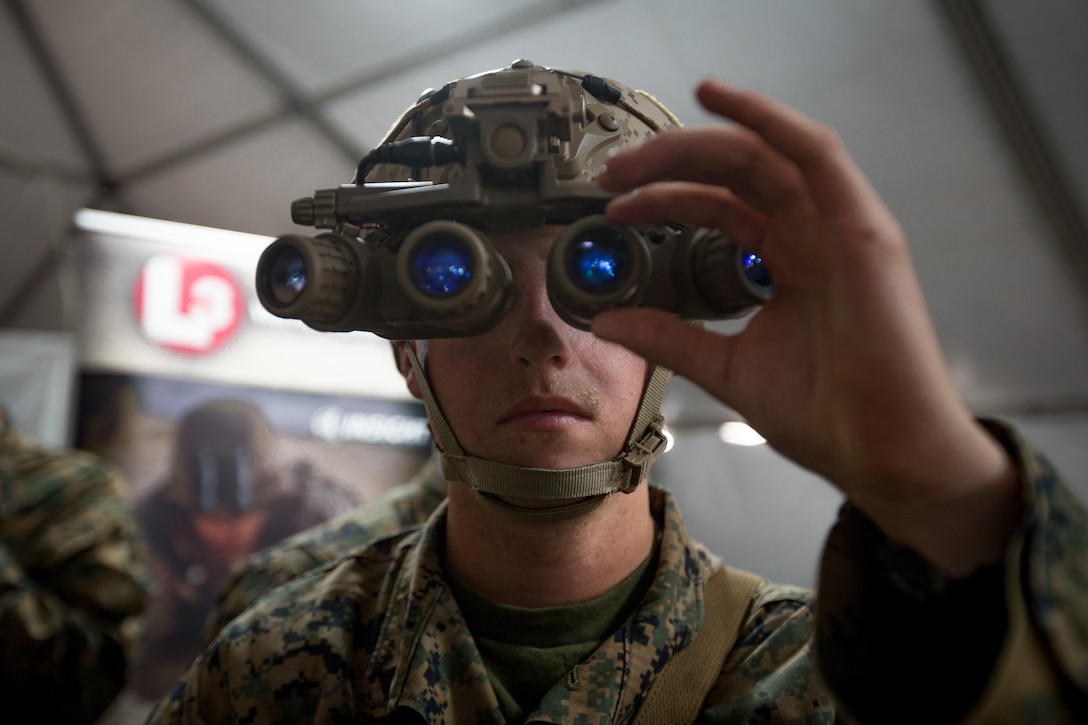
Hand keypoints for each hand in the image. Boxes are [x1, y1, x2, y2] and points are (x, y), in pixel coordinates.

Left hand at [593, 79, 1019, 574]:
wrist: (884, 455)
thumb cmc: (829, 415)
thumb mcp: (727, 367)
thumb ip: (670, 338)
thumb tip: (608, 321)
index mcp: (789, 263)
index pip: (720, 208)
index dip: (664, 199)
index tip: (613, 210)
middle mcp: (813, 236)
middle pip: (734, 174)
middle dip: (668, 165)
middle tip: (611, 177)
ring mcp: (839, 228)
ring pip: (765, 155)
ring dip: (698, 143)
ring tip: (640, 152)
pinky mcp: (863, 229)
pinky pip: (817, 154)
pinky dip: (769, 120)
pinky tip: (721, 101)